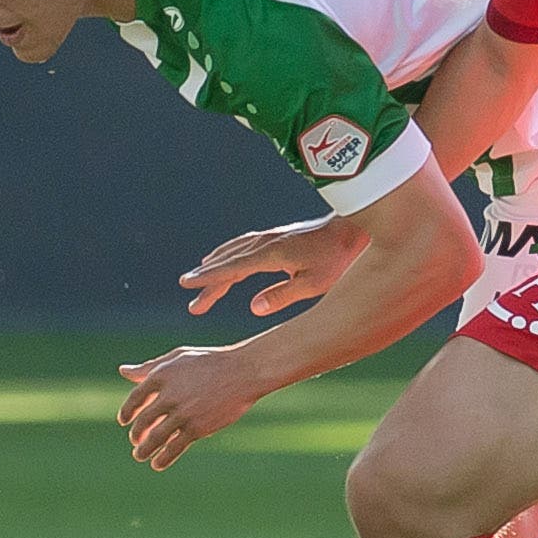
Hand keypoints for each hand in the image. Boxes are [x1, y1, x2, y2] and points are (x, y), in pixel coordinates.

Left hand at [117, 345, 267, 469]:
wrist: (244, 372)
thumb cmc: (211, 362)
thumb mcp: (178, 358)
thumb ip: (149, 367)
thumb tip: (123, 371)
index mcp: (161, 375)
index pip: (135, 398)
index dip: (127, 411)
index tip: (124, 421)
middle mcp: (169, 395)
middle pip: (144, 420)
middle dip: (136, 434)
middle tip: (135, 441)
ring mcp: (183, 413)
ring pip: (156, 437)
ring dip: (144, 450)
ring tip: (139, 456)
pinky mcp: (197, 428)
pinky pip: (175, 447)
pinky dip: (164, 458)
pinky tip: (158, 464)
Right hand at [180, 214, 371, 315]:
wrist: (349, 229)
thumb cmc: (335, 259)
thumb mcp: (313, 284)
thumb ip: (283, 295)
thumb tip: (253, 308)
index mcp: (271, 255)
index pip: (232, 268)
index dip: (209, 278)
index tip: (188, 285)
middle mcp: (265, 243)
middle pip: (228, 263)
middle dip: (208, 281)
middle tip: (192, 303)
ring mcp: (269, 238)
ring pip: (233, 253)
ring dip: (215, 267)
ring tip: (198, 279)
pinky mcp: (275, 237)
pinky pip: (243, 246)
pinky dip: (228, 254)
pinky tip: (224, 258)